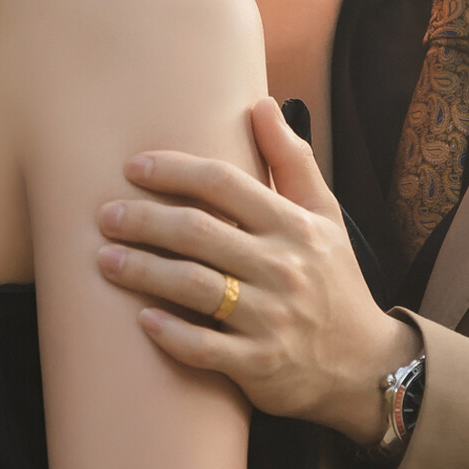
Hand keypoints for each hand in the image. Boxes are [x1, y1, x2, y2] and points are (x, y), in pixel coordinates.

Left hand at [97, 97, 417, 445]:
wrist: (364, 365)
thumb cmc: (333, 280)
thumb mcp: (324, 215)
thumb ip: (291, 159)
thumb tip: (261, 103)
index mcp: (293, 226)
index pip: (224, 184)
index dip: (174, 171)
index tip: (133, 167)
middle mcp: (283, 268)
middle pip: (198, 232)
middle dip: (143, 220)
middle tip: (105, 216)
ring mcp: (271, 319)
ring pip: (193, 287)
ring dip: (142, 271)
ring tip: (104, 260)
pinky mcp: (260, 365)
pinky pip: (204, 348)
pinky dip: (171, 333)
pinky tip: (141, 319)